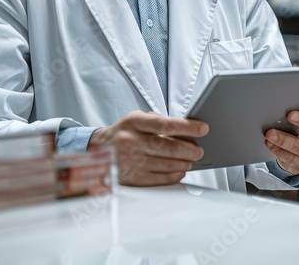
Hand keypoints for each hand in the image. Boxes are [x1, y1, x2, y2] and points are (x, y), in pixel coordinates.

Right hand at [88, 111, 207, 186]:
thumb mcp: (135, 119)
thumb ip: (156, 122)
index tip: (202, 128)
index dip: (186, 127)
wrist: (96, 151)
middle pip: (167, 147)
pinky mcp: (131, 178)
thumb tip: (184, 128)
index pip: (164, 124)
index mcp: (133, 122)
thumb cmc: (122, 133)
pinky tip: (179, 171)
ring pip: (165, 164)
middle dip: (188, 150)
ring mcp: (130, 161)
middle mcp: (130, 141)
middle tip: (199, 151)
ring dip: (183, 163)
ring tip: (190, 161)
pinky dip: (173, 176)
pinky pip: (158, 179)